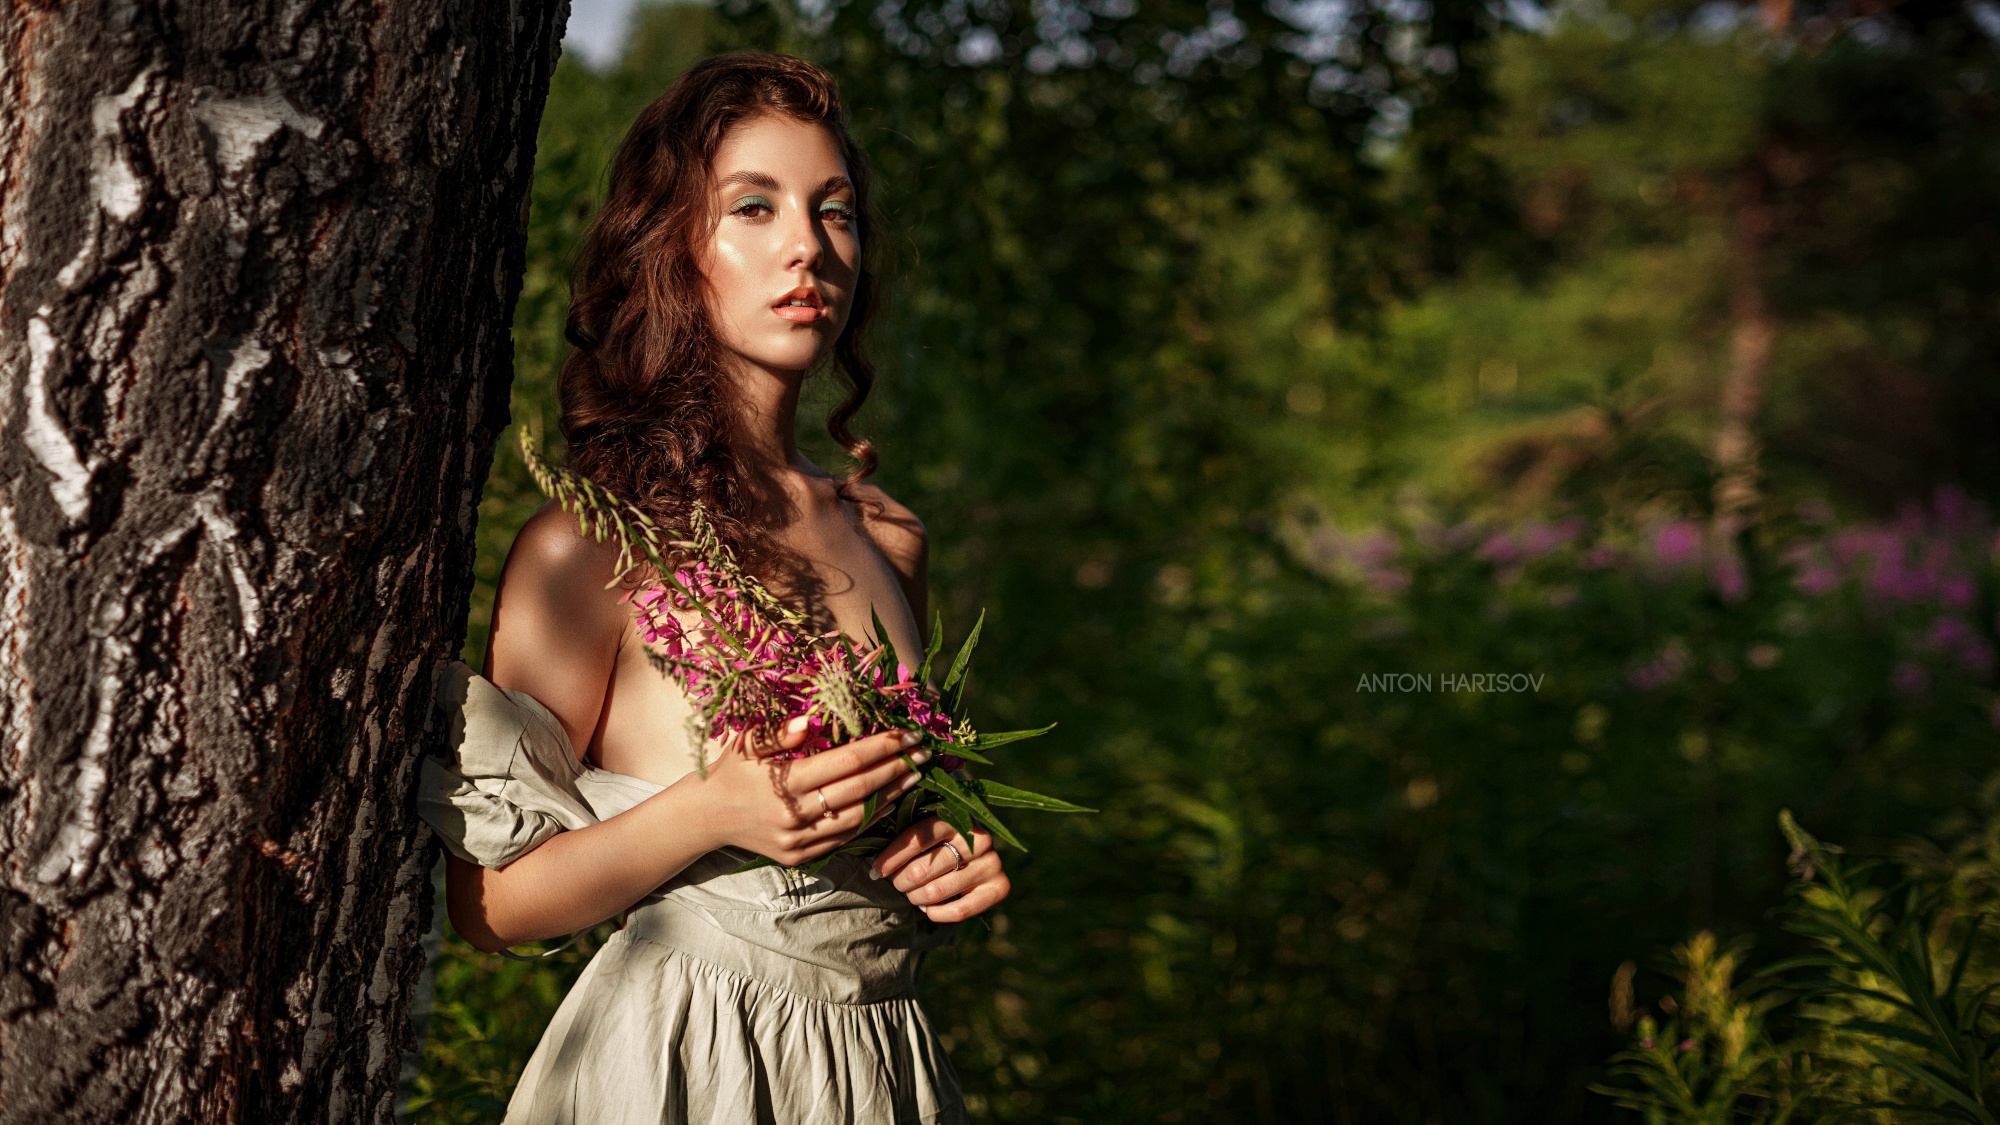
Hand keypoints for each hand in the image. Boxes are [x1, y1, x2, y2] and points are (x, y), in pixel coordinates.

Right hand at [689, 722, 925, 866]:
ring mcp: (798, 840)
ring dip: (890, 796)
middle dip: (896, 769)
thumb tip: (809, 719)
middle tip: (923, 752)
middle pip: (858, 790)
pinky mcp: (800, 856)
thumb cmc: (730, 770)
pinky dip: (870, 819)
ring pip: (857, 818)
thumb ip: (776, 731)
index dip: (880, 747)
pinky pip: (845, 837)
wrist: (705, 818)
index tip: (907, 734)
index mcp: (782, 782)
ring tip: (913, 776)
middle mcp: (793, 815)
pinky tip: (888, 801)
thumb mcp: (746, 742)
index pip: (845, 762)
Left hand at [869, 817, 1009, 922]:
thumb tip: (861, 837)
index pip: (917, 837)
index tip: (876, 872)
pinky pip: (959, 911)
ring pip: (936, 892)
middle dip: (901, 882)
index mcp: (957, 816)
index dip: (892, 857)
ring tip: (913, 894)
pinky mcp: (1001, 887)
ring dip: (915, 898)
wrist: (973, 858)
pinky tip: (929, 909)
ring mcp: (993, 863)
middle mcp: (979, 837)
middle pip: (922, 869)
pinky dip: (936, 914)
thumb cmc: (937, 843)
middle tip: (899, 883)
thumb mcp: (922, 829)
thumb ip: (901, 829)